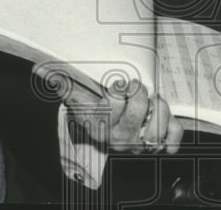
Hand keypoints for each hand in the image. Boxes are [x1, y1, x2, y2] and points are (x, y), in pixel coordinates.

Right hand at [35, 65, 181, 154]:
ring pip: (159, 121)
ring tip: (150, 102)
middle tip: (135, 88)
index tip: (116, 85)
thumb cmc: (96, 116)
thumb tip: (47, 73)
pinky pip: (173, 138)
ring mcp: (142, 145)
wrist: (107, 139)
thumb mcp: (79, 102)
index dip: (118, 88)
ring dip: (158, 107)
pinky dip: (172, 126)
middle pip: (139, 108)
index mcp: (102, 128)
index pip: (114, 103)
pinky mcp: (160, 147)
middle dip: (138, 91)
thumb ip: (66, 87)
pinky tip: (162, 117)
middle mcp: (122, 139)